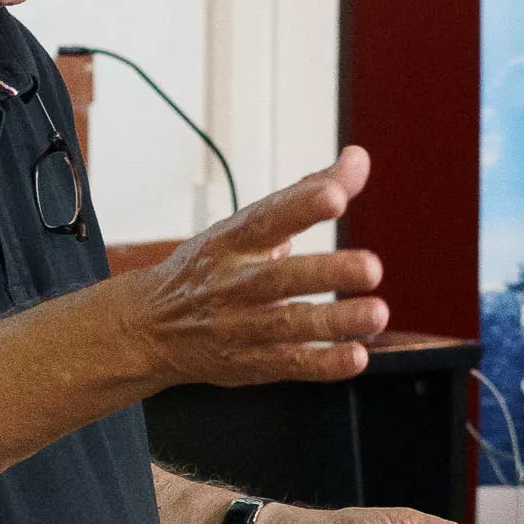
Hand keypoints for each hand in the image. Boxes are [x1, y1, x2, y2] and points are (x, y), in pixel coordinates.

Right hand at [135, 147, 392, 386]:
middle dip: (326, 272)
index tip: (335, 195)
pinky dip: (324, 364)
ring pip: (289, 324)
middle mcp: (233, 283)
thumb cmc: (208, 269)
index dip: (301, 206)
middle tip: (371, 267)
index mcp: (231, 241)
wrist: (148, 328)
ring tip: (376, 312)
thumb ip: (306, 194)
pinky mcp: (251, 363)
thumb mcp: (243, 227)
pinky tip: (357, 355)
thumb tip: (358, 159)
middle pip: (280, 277)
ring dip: (335, 321)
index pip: (266, 218)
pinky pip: (291, 365)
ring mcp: (240, 326)